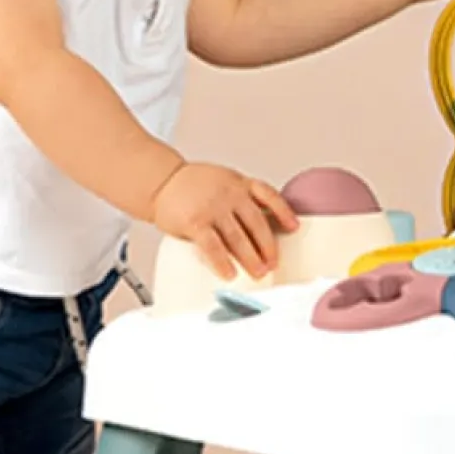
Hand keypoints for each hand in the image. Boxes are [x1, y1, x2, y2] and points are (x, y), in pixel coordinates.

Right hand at [152, 162, 298, 280]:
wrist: (160, 181)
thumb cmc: (191, 185)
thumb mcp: (222, 180)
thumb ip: (240, 197)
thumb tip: (261, 223)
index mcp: (239, 183)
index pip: (269, 195)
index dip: (284, 212)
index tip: (294, 227)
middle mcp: (229, 194)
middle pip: (257, 223)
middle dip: (268, 246)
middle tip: (273, 263)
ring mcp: (212, 208)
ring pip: (238, 238)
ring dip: (251, 258)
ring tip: (258, 272)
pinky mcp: (195, 222)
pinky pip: (214, 247)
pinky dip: (223, 262)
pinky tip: (229, 273)